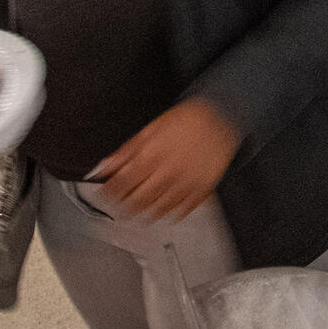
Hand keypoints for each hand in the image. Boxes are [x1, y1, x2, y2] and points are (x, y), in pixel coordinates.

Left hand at [89, 99, 241, 221]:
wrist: (223, 114)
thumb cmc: (186, 120)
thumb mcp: (150, 129)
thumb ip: (126, 151)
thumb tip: (105, 166)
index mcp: (151, 157)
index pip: (122, 183)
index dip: (109, 193)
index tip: (105, 195)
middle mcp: (167, 173)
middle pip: (139, 200)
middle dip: (125, 208)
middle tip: (120, 209)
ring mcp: (186, 183)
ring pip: (160, 208)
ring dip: (146, 214)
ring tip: (140, 213)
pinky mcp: (203, 188)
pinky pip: (185, 209)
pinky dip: (173, 214)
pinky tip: (167, 212)